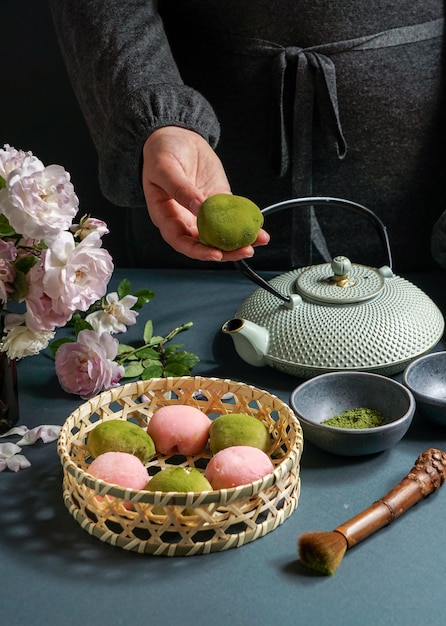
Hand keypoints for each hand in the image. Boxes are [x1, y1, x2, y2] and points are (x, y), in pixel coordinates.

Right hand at [142, 127, 268, 261]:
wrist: (176, 136)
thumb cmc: (161, 152)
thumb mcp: (164, 168)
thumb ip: (179, 189)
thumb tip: (199, 208)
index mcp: (166, 216)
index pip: (181, 241)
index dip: (198, 251)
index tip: (215, 254)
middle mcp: (185, 220)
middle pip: (205, 244)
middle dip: (226, 251)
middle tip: (245, 250)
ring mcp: (204, 213)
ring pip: (221, 234)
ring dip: (240, 241)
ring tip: (259, 240)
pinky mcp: (219, 202)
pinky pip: (232, 218)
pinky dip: (245, 224)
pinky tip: (260, 229)